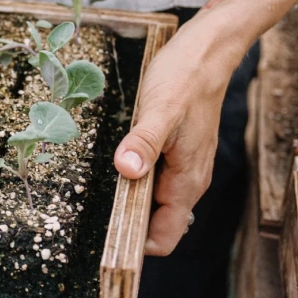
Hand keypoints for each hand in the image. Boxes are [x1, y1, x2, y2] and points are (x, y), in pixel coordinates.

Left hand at [112, 20, 239, 255]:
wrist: (207, 50)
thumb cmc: (185, 77)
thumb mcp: (160, 110)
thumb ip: (144, 143)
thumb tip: (127, 172)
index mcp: (187, 181)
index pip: (164, 238)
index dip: (136, 247)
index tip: (105, 243)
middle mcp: (188, 181)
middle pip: (156, 225)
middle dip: (126, 228)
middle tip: (89, 221)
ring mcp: (182, 168)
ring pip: (153, 204)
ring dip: (128, 205)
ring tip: (96, 198)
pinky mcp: (174, 153)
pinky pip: (152, 182)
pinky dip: (133, 184)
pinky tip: (115, 169)